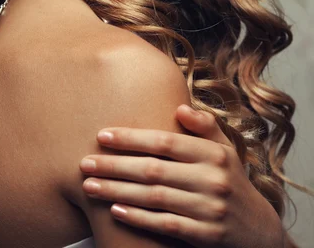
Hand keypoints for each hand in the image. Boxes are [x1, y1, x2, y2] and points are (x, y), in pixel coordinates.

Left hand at [79, 105, 283, 247]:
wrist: (258, 229)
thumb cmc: (231, 180)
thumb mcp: (226, 149)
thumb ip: (205, 126)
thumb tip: (180, 108)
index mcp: (213, 153)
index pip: (165, 142)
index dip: (131, 139)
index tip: (102, 136)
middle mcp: (211, 179)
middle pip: (153, 170)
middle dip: (115, 166)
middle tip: (85, 163)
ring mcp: (209, 208)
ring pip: (154, 198)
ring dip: (118, 192)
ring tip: (90, 186)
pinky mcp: (205, 235)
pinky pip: (165, 225)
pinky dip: (139, 218)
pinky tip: (115, 211)